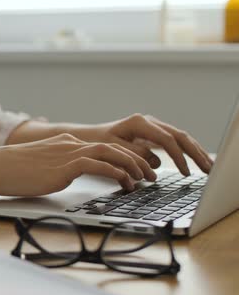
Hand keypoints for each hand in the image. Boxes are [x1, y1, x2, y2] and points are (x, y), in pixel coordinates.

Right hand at [0, 133, 153, 196]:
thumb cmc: (9, 171)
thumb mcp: (39, 167)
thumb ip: (57, 169)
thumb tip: (66, 180)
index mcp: (65, 144)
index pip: (102, 147)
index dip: (124, 157)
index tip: (137, 170)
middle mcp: (70, 145)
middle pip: (113, 147)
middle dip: (136, 160)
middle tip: (151, 174)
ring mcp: (67, 154)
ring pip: (111, 154)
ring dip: (132, 166)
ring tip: (144, 180)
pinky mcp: (63, 166)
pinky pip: (98, 166)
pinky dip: (116, 173)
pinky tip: (125, 183)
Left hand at [71, 114, 212, 175]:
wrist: (86, 138)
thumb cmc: (96, 143)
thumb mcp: (113, 149)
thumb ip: (134, 154)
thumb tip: (155, 164)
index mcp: (139, 123)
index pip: (166, 140)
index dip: (178, 157)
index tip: (185, 172)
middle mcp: (148, 122)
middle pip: (179, 136)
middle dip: (195, 153)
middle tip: (208, 170)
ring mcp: (151, 127)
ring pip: (180, 137)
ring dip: (195, 152)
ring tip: (208, 168)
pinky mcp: (152, 134)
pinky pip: (174, 142)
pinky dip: (186, 152)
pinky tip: (195, 162)